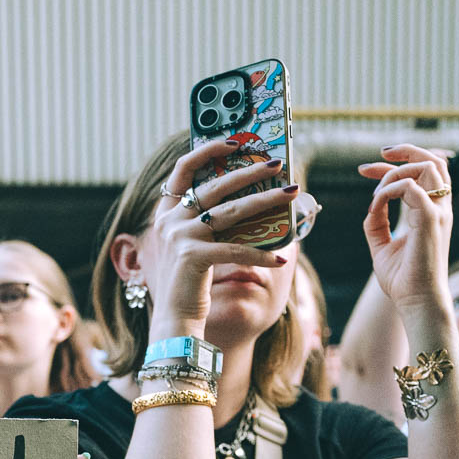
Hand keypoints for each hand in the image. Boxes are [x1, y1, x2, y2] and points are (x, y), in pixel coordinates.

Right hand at [140, 139, 294, 325]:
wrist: (175, 317)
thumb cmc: (190, 281)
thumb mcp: (195, 244)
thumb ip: (209, 221)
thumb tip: (252, 197)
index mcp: (166, 213)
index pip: (182, 169)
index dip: (207, 150)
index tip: (233, 141)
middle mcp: (169, 221)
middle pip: (215, 185)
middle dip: (250, 170)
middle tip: (277, 163)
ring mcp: (179, 237)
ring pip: (231, 211)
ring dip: (266, 199)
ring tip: (291, 192)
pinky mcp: (192, 257)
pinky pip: (236, 249)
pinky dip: (261, 254)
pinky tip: (281, 258)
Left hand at [358, 144, 453, 315]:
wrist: (414, 300)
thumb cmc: (402, 278)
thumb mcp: (381, 245)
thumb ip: (376, 224)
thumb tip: (370, 208)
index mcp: (431, 212)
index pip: (422, 174)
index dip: (394, 165)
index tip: (365, 169)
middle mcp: (439, 208)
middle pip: (433, 161)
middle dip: (404, 151)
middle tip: (375, 156)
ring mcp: (437, 213)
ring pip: (428, 168)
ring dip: (395, 172)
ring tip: (375, 192)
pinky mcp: (430, 221)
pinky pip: (412, 189)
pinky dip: (389, 191)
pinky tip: (375, 206)